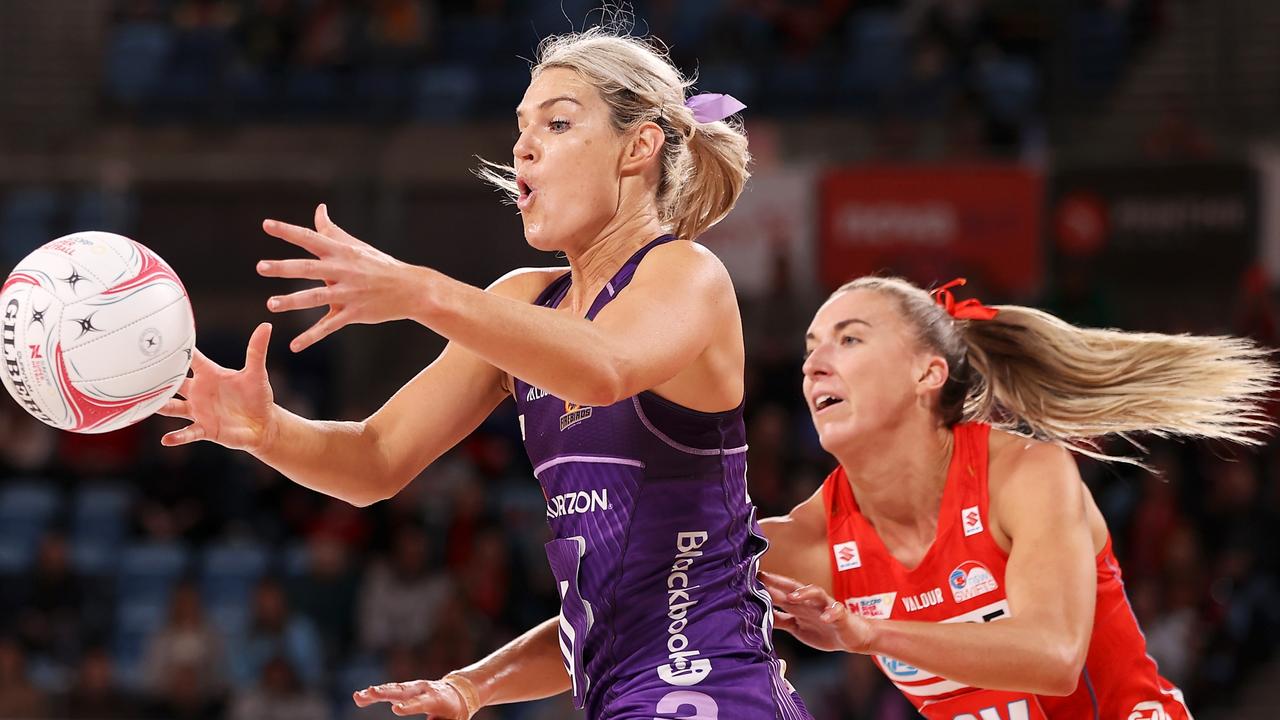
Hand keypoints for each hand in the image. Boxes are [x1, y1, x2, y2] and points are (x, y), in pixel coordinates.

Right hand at [157, 323, 277, 452]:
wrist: (263, 424)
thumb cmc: (257, 396)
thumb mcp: (256, 373)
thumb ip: (256, 351)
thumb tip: (266, 326)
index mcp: (209, 374)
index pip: (189, 358)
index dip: (175, 349)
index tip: (157, 339)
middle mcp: (198, 390)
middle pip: (172, 382)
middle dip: (158, 378)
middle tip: (139, 371)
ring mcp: (198, 410)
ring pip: (172, 407)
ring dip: (161, 406)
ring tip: (146, 405)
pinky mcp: (204, 429)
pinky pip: (187, 433)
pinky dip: (178, 437)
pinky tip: (167, 439)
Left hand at [259, 203, 424, 351]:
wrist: (410, 289)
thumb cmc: (379, 265)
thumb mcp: (356, 245)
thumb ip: (332, 230)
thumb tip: (319, 209)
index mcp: (342, 252)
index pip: (310, 238)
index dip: (288, 231)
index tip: (266, 225)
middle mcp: (343, 271)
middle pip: (309, 268)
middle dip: (284, 267)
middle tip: (261, 267)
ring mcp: (349, 293)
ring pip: (316, 297)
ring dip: (293, 301)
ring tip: (271, 304)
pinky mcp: (354, 313)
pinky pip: (329, 326)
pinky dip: (311, 337)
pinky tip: (294, 345)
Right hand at [353, 679, 470, 718]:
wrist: (457, 692)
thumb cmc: (455, 712)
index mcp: (436, 698)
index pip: (420, 703)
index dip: (408, 706)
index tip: (395, 709)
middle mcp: (423, 689)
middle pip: (402, 691)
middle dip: (385, 693)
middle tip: (370, 693)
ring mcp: (413, 687)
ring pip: (392, 689)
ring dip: (375, 693)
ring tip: (358, 696)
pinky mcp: (406, 688)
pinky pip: (389, 690)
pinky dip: (374, 693)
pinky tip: (359, 697)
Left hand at [760, 571, 873, 653]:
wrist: (851, 637)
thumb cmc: (821, 629)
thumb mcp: (796, 626)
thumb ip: (779, 619)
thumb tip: (756, 615)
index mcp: (799, 605)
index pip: (780, 592)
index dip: (766, 586)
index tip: (748, 580)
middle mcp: (810, 602)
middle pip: (794, 587)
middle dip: (779, 581)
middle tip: (763, 577)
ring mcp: (826, 607)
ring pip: (816, 594)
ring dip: (804, 593)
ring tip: (792, 597)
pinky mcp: (840, 616)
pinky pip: (837, 612)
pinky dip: (831, 613)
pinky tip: (825, 617)